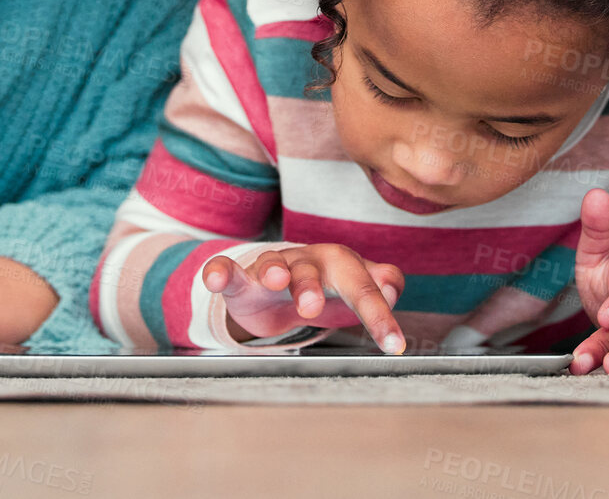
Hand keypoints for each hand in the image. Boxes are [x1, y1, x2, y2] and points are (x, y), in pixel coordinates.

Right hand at [201, 244, 405, 351]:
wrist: (282, 284)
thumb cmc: (327, 287)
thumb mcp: (355, 288)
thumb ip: (380, 284)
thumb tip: (394, 284)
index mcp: (340, 265)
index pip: (363, 288)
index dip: (379, 316)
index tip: (394, 346)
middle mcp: (306, 262)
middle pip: (312, 270)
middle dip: (312, 285)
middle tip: (313, 308)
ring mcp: (272, 268)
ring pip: (273, 264)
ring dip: (273, 270)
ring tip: (275, 280)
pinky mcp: (243, 280)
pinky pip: (230, 271)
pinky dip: (220, 271)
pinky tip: (215, 278)